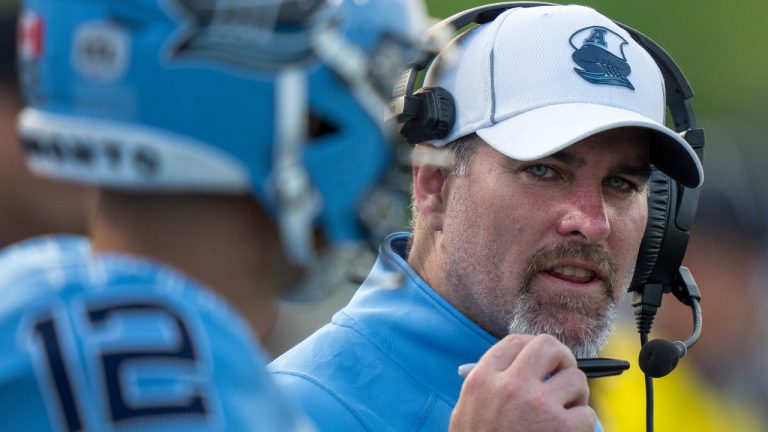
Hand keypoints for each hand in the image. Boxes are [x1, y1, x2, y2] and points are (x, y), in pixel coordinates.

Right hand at [450, 334, 594, 431]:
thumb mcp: (467, 411)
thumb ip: (488, 384)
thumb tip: (514, 368)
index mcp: (483, 379)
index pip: (515, 342)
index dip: (532, 348)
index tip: (540, 360)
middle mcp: (511, 385)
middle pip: (549, 347)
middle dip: (561, 360)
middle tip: (561, 375)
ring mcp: (538, 405)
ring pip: (576, 379)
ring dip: (575, 396)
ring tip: (563, 413)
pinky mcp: (563, 429)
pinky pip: (587, 414)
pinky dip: (581, 426)